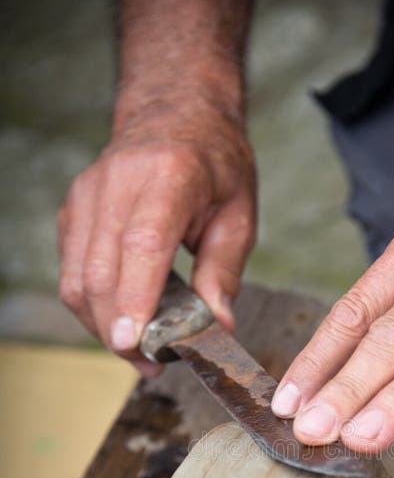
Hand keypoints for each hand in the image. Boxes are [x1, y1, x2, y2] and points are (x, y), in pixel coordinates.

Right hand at [58, 94, 255, 374]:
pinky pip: (71, 272)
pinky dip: (92, 305)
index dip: (134, 298)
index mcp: (170, 176)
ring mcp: (88, 195)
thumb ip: (224, 272)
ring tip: (138, 352)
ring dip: (102, 325)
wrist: (176, 113)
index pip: (142, 245)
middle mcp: (119, 182)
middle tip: (150, 363)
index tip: (132, 342)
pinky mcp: (73, 211)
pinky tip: (120, 320)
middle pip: (101, 270)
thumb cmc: (215, 164)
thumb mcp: (239, 215)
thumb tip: (217, 327)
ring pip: (77, 278)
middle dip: (119, 329)